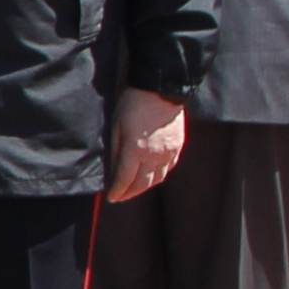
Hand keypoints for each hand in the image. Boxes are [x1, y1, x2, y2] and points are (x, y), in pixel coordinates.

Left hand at [105, 88, 189, 203]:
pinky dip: (159, 176)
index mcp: (136, 150)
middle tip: (121, 197)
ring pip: (157, 179)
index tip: (111, 197)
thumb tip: (114, 170)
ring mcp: (168, 153)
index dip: (117, 191)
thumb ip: (116, 151)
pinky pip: (168, 169)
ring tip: (135, 189)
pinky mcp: (177, 148)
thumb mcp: (117, 126)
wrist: (161, 90)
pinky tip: (152, 176)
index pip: (125, 179)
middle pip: (142, 184)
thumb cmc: (134, 104)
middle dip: (130, 193)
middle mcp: (154, 156)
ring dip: (145, 187)